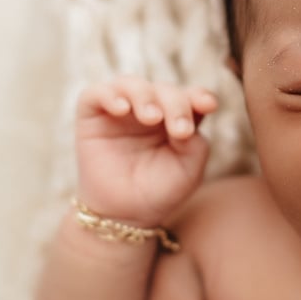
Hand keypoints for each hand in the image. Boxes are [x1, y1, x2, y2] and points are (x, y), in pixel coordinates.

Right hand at [74, 78, 217, 225]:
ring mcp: (120, 110)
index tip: (208, 106)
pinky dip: (109, 96)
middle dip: (175, 104)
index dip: (200, 96)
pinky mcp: (92, 115)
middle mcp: (150, 108)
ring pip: (131, 84)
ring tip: (151, 117)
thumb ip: (195, 144)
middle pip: (165, 90)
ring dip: (144, 96)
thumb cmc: (160, 192)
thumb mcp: (188, 171)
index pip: (190, 97)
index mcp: (176, 118)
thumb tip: (186, 122)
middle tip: (179, 130)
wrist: (124, 216)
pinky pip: (96, 94)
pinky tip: (122, 109)